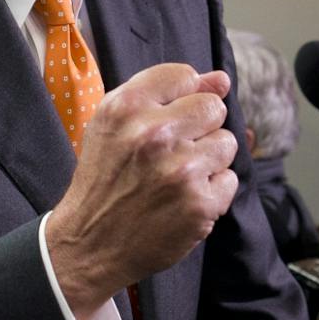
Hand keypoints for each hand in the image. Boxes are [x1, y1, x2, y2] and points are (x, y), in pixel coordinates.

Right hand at [47, 63, 238, 319]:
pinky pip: (229, 180)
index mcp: (127, 108)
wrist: (89, 243)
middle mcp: (154, 134)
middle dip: (199, 128)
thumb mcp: (114, 125)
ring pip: (226, 143)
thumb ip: (165, 94)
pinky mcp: (199, 203)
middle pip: (213, 107)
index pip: (184, 76)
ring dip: (208, 160)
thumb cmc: (104, 179)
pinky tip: (182, 200)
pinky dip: (211, 192)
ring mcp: (180, 170)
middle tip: (172, 153)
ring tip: (176, 178)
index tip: (167, 119)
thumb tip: (222, 79)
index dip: (181, 97)